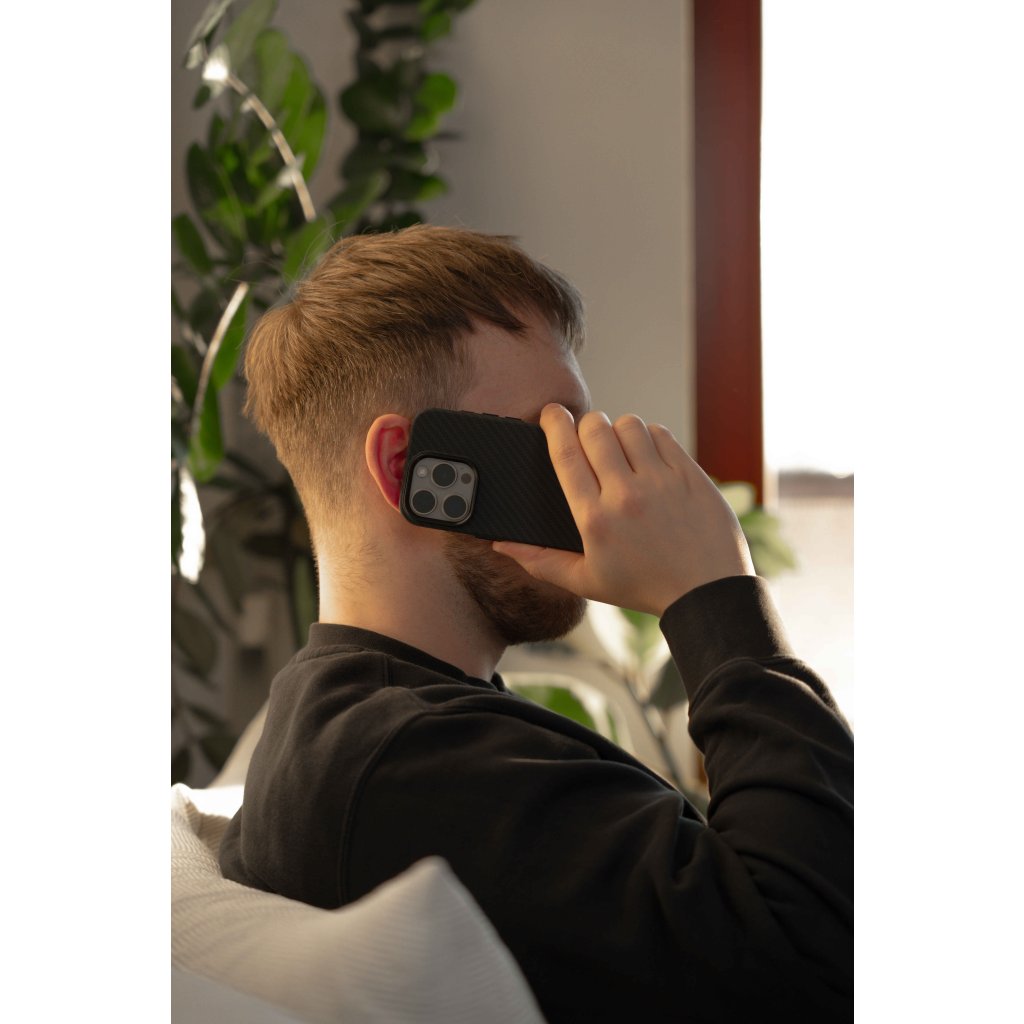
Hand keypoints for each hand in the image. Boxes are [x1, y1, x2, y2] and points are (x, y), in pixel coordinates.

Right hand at [493, 405, 754, 616]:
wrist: (707, 595)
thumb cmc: (644, 588)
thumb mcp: (586, 581)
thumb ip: (540, 561)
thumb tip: (500, 546)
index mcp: (595, 519)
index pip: (565, 454)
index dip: (554, 424)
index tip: (551, 412)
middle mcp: (626, 495)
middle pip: (595, 429)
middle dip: (586, 424)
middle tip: (587, 435)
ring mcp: (662, 482)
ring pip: (629, 425)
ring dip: (619, 430)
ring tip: (621, 449)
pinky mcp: (690, 475)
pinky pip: (662, 434)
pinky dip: (650, 438)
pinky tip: (649, 457)